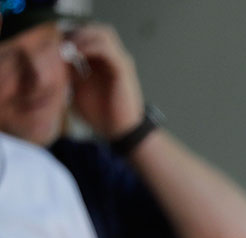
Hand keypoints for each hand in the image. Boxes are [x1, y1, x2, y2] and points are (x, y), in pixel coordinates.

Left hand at [65, 24, 145, 138]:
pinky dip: (90, 47)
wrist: (119, 130)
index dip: (71, 35)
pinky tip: (77, 54)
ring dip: (84, 36)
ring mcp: (119, 62)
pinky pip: (106, 49)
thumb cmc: (100, 114)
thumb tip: (54, 59)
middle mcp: (113, 58)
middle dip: (77, 32)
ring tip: (69, 46)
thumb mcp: (77, 90)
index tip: (54, 42)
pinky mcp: (122, 69)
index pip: (89, 36)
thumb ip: (69, 74)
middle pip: (97, 30)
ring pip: (104, 34)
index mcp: (102, 62)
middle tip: (61, 41)